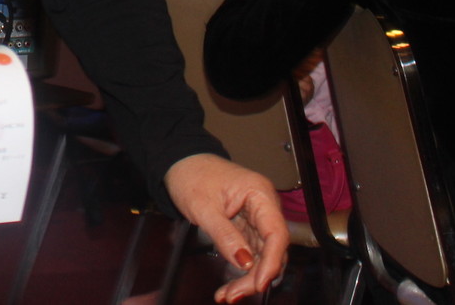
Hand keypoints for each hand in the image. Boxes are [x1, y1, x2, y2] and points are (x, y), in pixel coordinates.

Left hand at [164, 153, 287, 301]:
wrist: (178, 162)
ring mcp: (255, 216)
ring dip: (247, 277)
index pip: (276, 233)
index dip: (272, 262)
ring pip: (261, 255)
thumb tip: (245, 263)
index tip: (260, 283)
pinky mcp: (246, 226)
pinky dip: (241, 268)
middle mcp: (263, 205)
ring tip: (228, 294)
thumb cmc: (191, 175)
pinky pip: (250, 251)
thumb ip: (225, 235)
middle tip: (235, 294)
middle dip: (256, 275)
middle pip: (271, 249)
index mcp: (259, 193)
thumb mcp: (203, 207)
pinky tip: (230, 285)